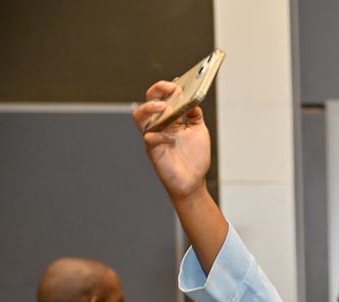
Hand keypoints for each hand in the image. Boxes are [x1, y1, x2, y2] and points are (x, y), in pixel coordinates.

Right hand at [132, 80, 211, 199]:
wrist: (193, 181)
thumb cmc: (195, 158)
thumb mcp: (199, 131)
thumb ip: (195, 115)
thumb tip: (193, 99)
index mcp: (170, 118)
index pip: (163, 97)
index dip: (167, 88)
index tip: (177, 82)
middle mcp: (159, 125)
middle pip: (149, 101)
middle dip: (158, 91)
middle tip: (171, 88)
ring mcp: (154, 136)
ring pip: (139, 116)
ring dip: (149, 108)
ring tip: (163, 106)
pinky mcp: (152, 150)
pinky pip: (149, 138)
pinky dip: (159, 136)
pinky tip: (171, 138)